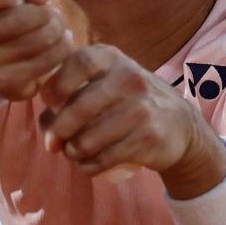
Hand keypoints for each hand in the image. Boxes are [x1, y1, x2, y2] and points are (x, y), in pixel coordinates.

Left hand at [37, 45, 225, 195]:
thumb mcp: (105, 83)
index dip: (56, 84)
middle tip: (53, 143)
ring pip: (88, 139)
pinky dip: (89, 166)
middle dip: (58, 131)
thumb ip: (72, 94)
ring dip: (73, 152)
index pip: (77, 62)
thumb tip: (46, 123)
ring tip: (74, 152)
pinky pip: (104, 158)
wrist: (179, 124)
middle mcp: (129, 78)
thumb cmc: (129, 102)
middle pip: (78, 107)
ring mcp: (141, 107)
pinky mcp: (149, 137)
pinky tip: (89, 164)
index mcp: (112, 57)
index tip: (49, 102)